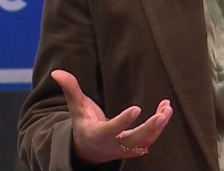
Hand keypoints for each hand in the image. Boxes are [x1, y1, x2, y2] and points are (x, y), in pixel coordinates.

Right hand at [50, 69, 172, 162]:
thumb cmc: (83, 124)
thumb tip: (56, 72)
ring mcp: (125, 149)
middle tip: (161, 115)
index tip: (137, 109)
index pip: (112, 129)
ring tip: (167, 108)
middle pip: (133, 140)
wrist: (88, 150)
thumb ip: (70, 89)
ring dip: (158, 127)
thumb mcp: (76, 108)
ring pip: (145, 141)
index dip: (124, 121)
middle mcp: (113, 144)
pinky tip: (166, 109)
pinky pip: (150, 139)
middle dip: (148, 128)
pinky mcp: (135, 148)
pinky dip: (160, 127)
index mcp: (97, 134)